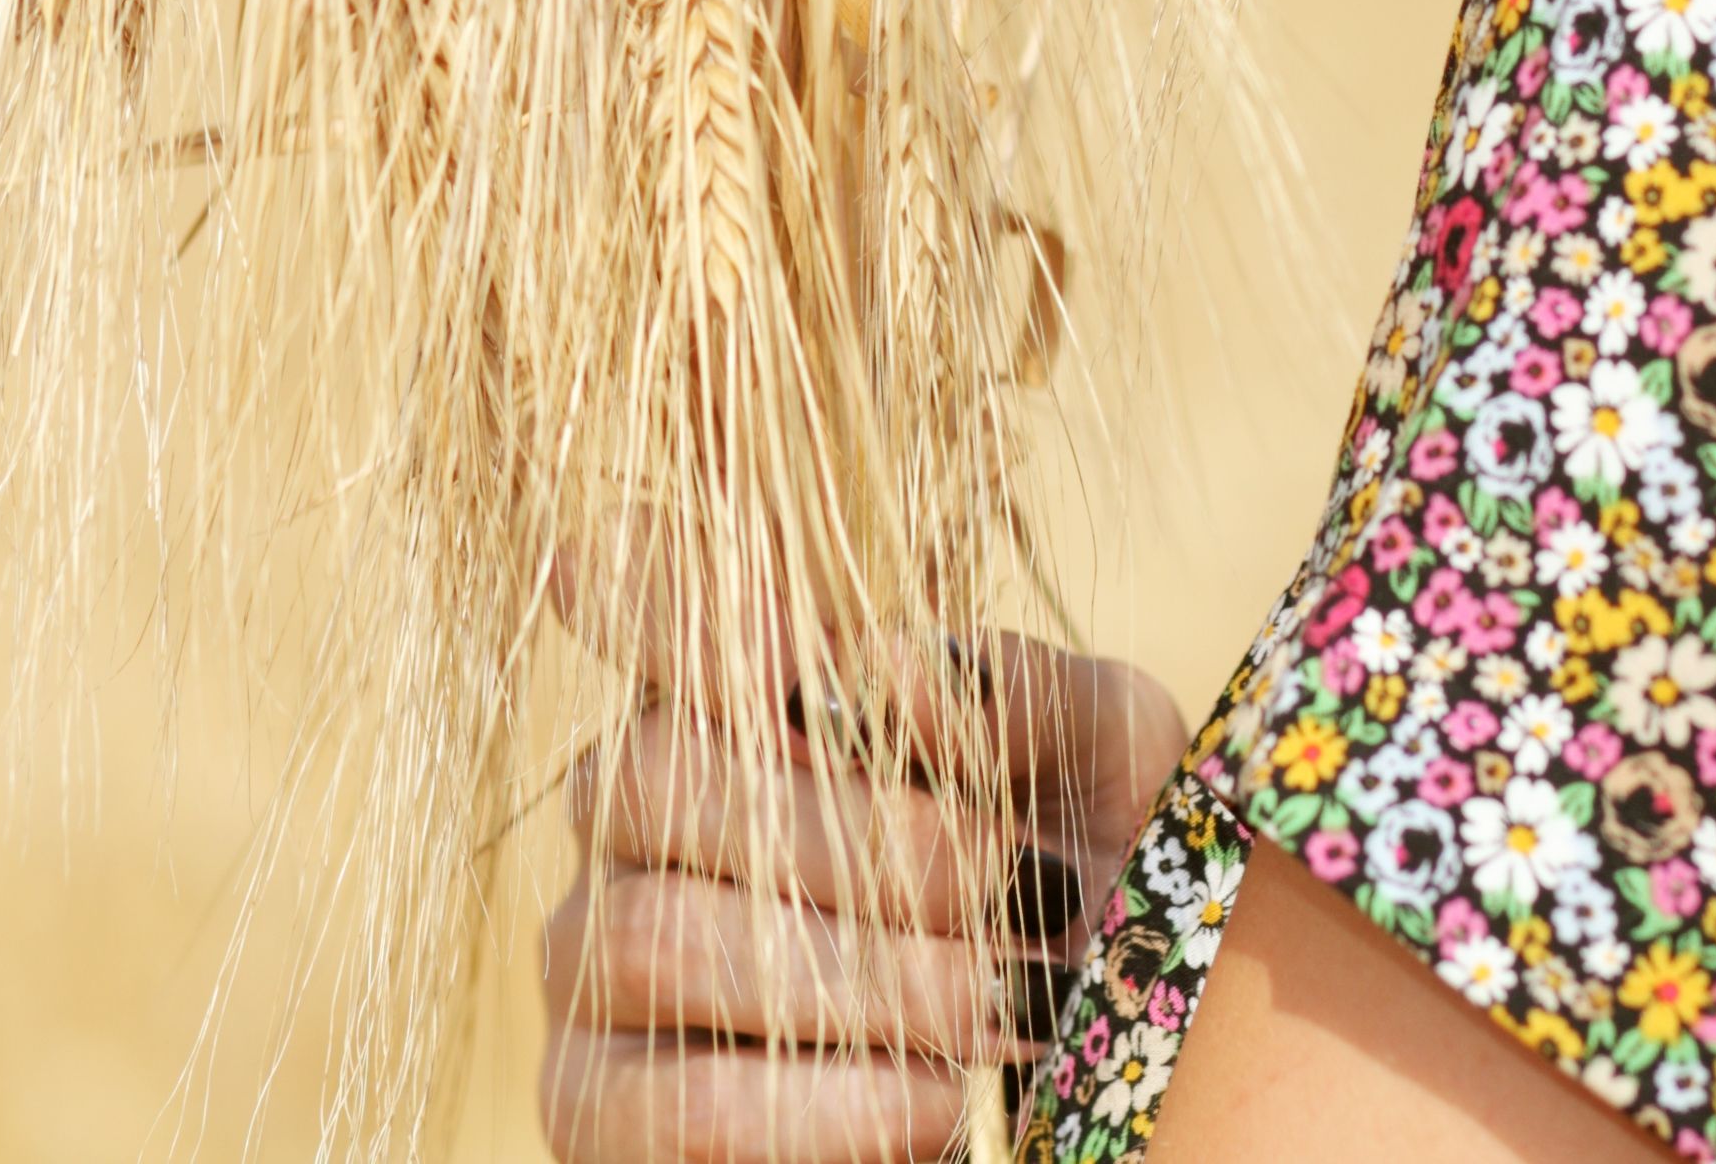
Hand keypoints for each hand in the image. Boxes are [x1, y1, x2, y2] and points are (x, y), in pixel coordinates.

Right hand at [535, 632, 1186, 1163]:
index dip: (669, 602)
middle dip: (847, 835)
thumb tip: (882, 665)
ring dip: (853, 980)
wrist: (1116, 1093)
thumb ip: (1012, 692)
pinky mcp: (606, 1114)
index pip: (639, 612)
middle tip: (996, 883)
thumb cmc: (1087, 897)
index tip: (787, 639)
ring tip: (992, 1009)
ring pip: (655, 936)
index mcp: (733, 707)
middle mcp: (635, 823)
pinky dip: (828, 1103)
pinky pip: (678, 1105)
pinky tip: (938, 1099)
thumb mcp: (1103, 769)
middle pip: (648, 773)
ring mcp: (598, 970)